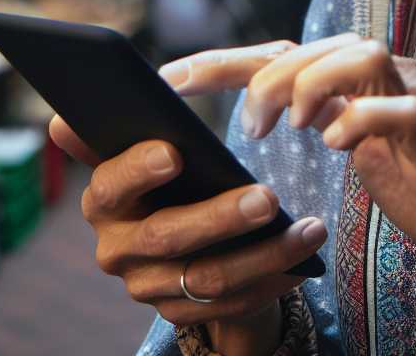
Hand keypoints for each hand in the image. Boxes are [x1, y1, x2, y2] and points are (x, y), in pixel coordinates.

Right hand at [49, 116, 328, 353]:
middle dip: (219, 217)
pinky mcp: (182, 314)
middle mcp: (117, 248)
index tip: (174, 151)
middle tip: (267, 197)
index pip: (110, 184)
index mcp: (105, 198)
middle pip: (165, 236)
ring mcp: (149, 286)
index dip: (137, 169)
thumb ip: (142, 117)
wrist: (199, 238)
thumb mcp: (167, 140)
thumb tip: (111, 102)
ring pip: (208, 278)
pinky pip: (232, 306)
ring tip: (310, 229)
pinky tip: (305, 261)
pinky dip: (272, 281)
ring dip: (264, 255)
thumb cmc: (185, 170)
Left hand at [162, 35, 415, 312]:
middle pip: (321, 43)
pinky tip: (336, 145)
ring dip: (313, 83)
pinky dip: (363, 120)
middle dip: (267, 74)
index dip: (227, 58)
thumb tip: (258, 108)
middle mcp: (397, 79)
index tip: (170, 77)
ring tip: (290, 127)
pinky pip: (403, 113)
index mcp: (371, 79)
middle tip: (247, 126)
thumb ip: (324, 119)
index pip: (292, 50)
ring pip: (363, 54)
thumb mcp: (362, 151)